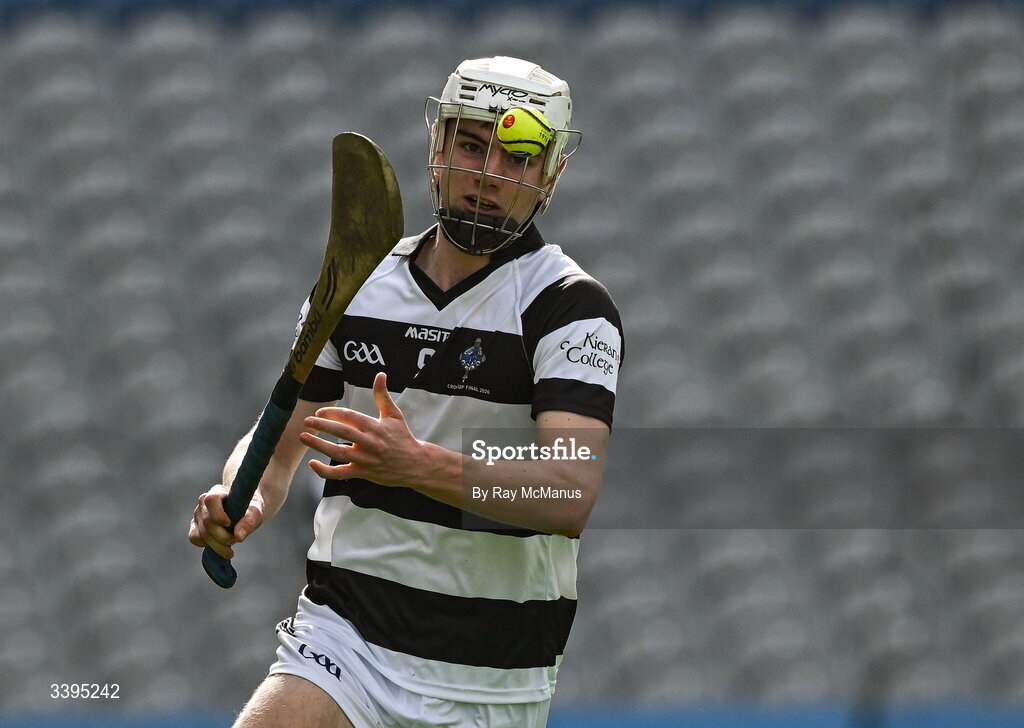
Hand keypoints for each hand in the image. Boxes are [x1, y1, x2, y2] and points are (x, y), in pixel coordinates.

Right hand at [187, 483, 264, 558]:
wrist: (245, 511)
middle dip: (222, 536)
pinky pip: (194, 538)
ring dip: (216, 544)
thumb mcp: (256, 513)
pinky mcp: (195, 525)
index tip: (230, 524)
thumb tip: (238, 537)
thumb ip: (249, 522)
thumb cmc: (250, 509)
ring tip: (230, 545)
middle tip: (235, 540)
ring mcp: (198, 514)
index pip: (211, 500)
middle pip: (207, 522)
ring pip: (199, 533)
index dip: (219, 515)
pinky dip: (207, 545)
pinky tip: (220, 546)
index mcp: (218, 491)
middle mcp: (204, 501)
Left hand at [299, 372, 425, 486]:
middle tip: (307, 421)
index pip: (351, 417)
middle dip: (322, 426)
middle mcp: (370, 443)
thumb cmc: (403, 437)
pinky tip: (313, 464)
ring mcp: (366, 459)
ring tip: (303, 437)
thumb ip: (382, 395)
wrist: (415, 465)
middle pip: (343, 433)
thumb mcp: (394, 415)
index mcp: (376, 427)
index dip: (334, 413)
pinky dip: (325, 471)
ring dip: (319, 445)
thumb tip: (380, 374)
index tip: (320, 412)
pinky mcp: (363, 473)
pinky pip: (341, 473)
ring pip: (339, 453)